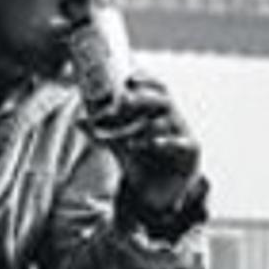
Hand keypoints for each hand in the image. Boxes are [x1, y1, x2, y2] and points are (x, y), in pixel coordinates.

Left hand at [88, 73, 201, 213]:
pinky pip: (181, 143)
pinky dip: (166, 142)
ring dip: (144, 127)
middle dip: (143, 97)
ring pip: (165, 123)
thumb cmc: (140, 159)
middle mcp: (173, 118)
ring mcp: (183, 133)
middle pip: (162, 99)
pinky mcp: (190, 152)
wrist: (156, 191)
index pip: (156, 87)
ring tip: (129, 140)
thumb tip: (78, 121)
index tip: (129, 77)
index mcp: (158, 111)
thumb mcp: (118, 144)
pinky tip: (152, 144)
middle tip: (125, 99)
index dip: (145, 79)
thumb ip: (100, 133)